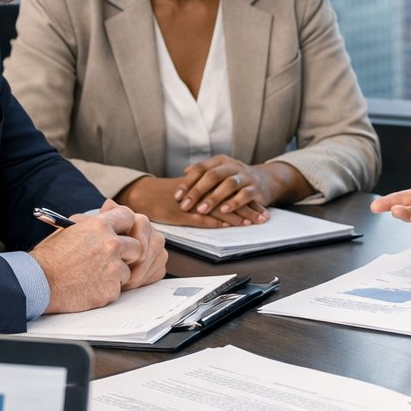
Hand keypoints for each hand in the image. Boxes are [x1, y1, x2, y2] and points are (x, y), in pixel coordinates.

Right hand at [31, 202, 166, 312]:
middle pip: (137, 246)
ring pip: (128, 270)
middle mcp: (111, 245)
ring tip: (92, 275)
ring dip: (115, 274)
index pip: (129, 217)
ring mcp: (113, 268)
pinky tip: (88, 287)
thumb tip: (109, 210)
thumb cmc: (50, 256)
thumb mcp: (69, 229)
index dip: (126, 226)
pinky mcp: (111, 289)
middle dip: (127, 253)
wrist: (37, 283)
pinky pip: (117, 288)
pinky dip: (106, 289)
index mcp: (100, 226)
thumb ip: (93, 221)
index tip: (122, 232)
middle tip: (111, 259)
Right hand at [115, 174, 261, 227]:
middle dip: (249, 209)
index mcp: (207, 185)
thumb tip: (230, 204)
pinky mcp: (181, 213)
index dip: (249, 201)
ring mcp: (192, 202)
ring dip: (236, 216)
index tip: (263, 210)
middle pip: (230, 199)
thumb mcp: (194, 191)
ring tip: (251, 222)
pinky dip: (214, 221)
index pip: (233, 193)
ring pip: (218, 208)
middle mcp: (202, 192)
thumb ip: (211, 194)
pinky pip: (200, 217)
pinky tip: (226, 225)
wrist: (147, 194)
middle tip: (263, 218)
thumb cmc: (172, 195)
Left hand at [174, 155, 280, 223]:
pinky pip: (245, 194)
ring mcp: (246, 176)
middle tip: (185, 206)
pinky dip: (234, 203)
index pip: (201, 168)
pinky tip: (224, 210)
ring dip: (214, 198)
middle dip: (197, 192)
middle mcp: (233, 166)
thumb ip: (203, 172)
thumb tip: (185, 171)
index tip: (177, 196)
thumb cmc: (235, 179)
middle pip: (213, 175)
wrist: (265, 181)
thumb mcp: (220, 172)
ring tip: (202, 210)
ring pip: (228, 185)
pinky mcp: (256, 188)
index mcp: (221, 161)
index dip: (188, 182)